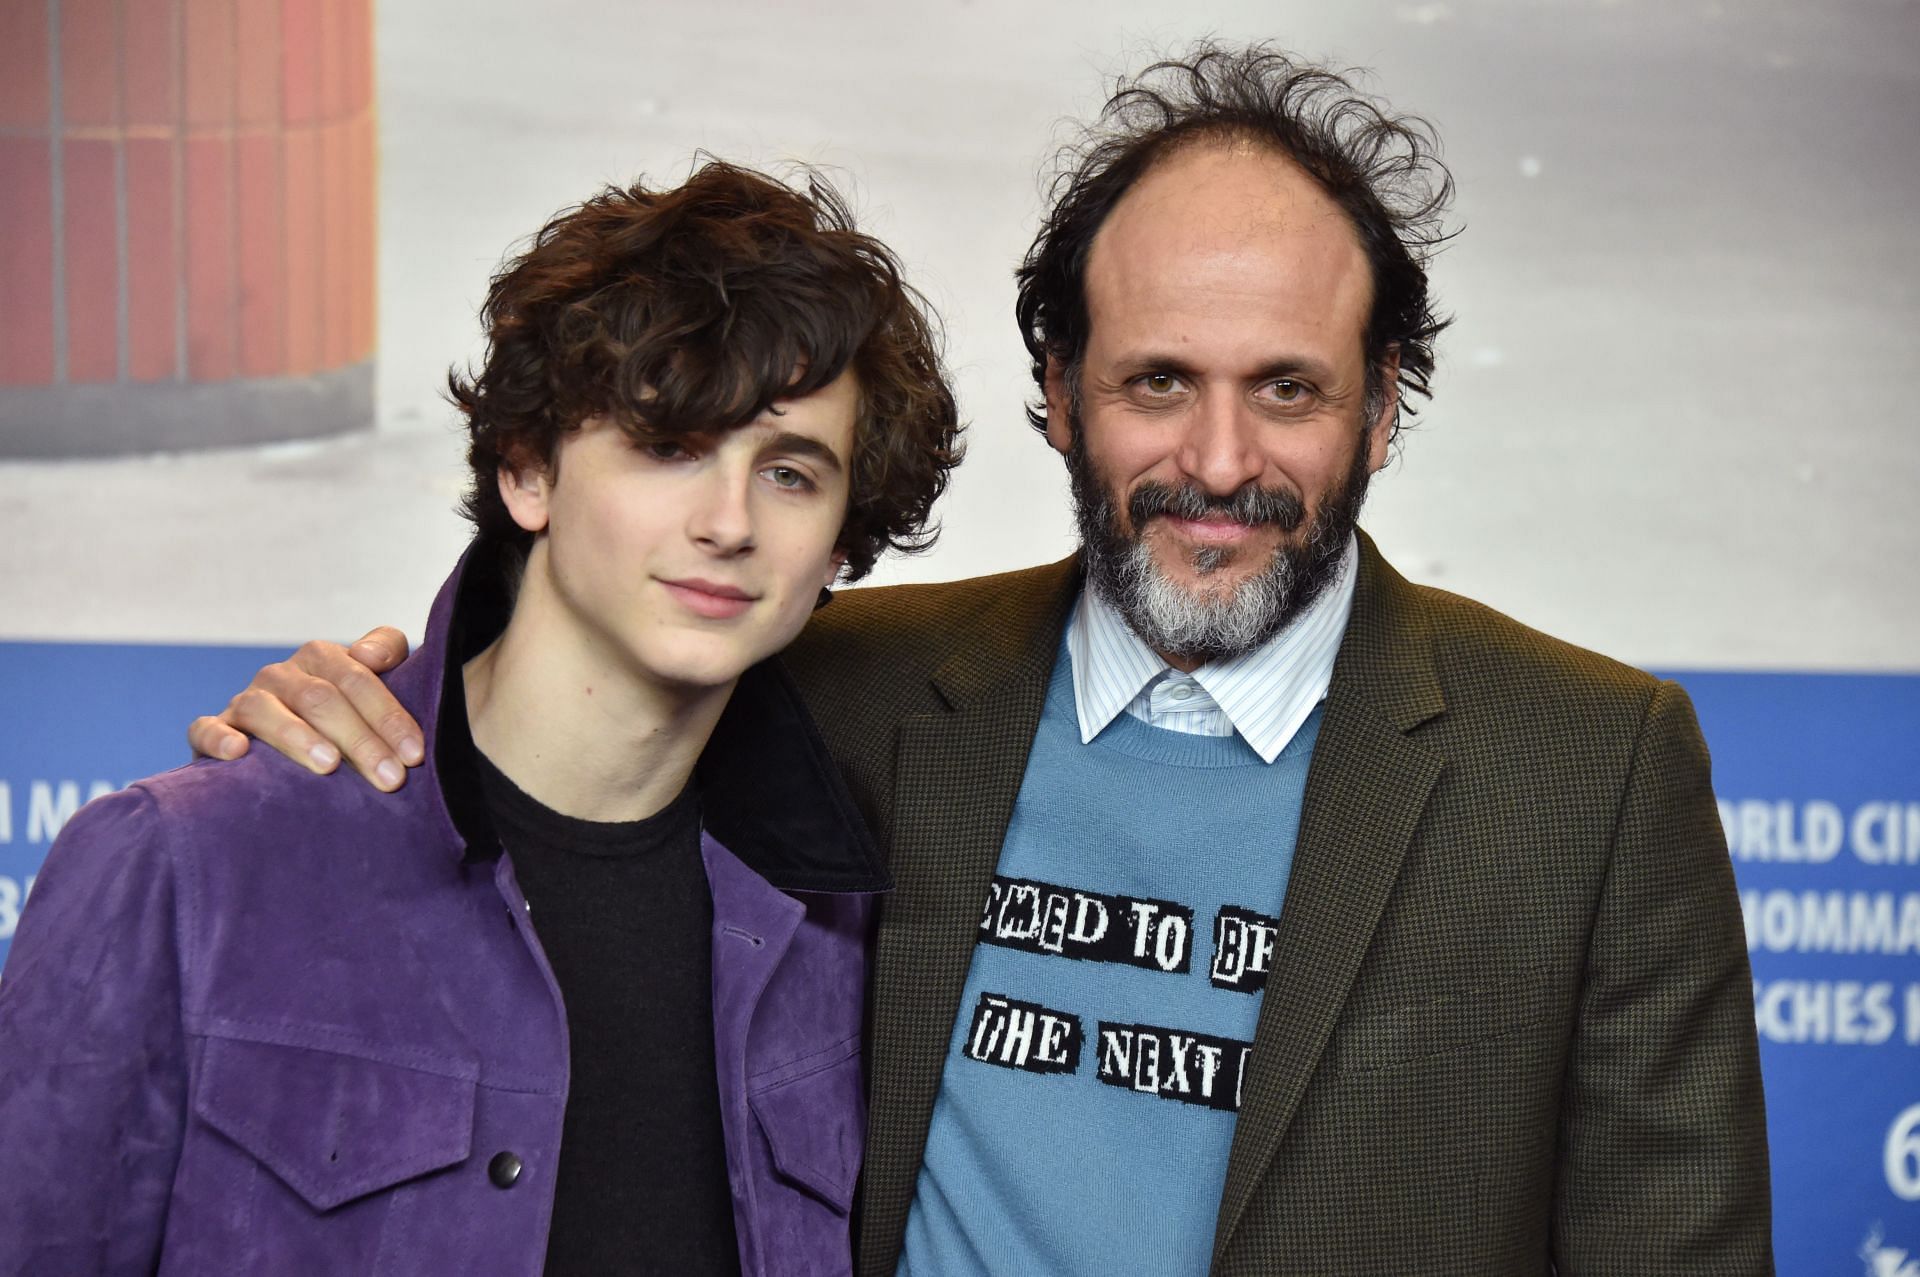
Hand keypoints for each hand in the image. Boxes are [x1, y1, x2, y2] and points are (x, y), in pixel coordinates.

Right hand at [186, 628, 424, 790]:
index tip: (415, 754)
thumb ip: (387, 653)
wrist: (288, 745)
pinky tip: (239, 753)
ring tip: (328, 767)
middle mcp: (282, 675)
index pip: (358, 678)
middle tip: (389, 777)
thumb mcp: (371, 684)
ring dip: (298, 737)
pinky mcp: (213, 730)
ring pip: (266, 710)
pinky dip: (219, 738)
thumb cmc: (344, 716)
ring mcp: (246, 701)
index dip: (389, 715)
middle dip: (360, 740)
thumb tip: (371, 656)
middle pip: (321, 698)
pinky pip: (206, 729)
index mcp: (321, 659)